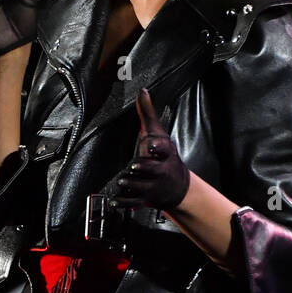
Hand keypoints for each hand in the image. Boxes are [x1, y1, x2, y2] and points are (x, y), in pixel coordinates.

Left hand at [109, 88, 190, 210]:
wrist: (177, 186)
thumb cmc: (163, 156)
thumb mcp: (158, 134)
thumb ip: (148, 114)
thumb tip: (142, 91)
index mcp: (165, 153)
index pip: (164, 149)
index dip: (158, 147)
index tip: (152, 146)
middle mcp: (161, 170)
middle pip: (151, 169)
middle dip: (142, 167)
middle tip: (133, 166)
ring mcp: (154, 186)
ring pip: (142, 186)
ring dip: (131, 184)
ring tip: (122, 181)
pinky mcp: (146, 198)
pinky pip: (133, 202)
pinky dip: (123, 202)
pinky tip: (114, 200)